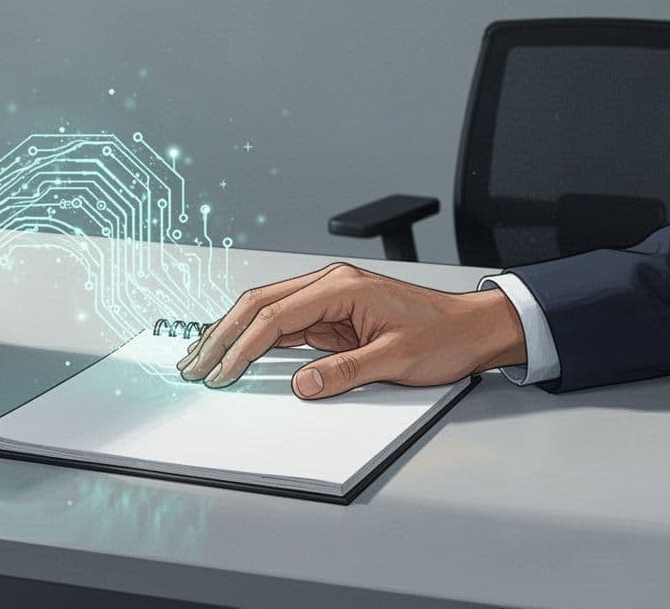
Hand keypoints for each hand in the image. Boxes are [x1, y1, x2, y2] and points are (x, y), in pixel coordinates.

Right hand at [174, 263, 526, 398]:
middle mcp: (329, 285)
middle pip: (258, 306)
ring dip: (232, 336)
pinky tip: (235, 354)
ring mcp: (327, 299)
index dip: (243, 347)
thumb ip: (345, 372)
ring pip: (264, 313)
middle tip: (194, 364)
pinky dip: (255, 340)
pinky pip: (282, 326)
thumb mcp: (397, 359)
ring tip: (202, 359)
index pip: (275, 316)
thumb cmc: (445, 336)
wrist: (475, 327)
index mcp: (341, 287)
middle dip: (222, 336)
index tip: (223, 372)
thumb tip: (303, 385)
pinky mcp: (330, 315)